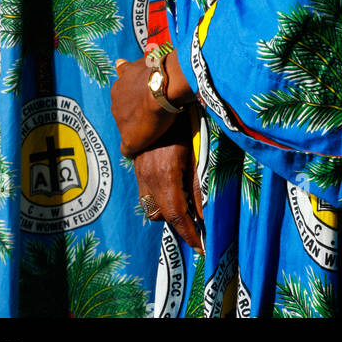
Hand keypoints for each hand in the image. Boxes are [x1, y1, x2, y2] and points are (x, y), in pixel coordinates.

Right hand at [111, 57, 175, 157]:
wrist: (163, 89)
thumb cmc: (151, 117)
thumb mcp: (135, 141)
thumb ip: (127, 147)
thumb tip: (126, 150)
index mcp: (115, 108)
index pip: (124, 117)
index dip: (137, 119)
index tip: (150, 120)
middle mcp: (116, 91)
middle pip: (126, 98)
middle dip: (136, 102)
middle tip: (153, 106)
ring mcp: (127, 75)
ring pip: (128, 81)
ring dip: (137, 85)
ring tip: (152, 88)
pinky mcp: (139, 63)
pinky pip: (135, 63)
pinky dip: (138, 66)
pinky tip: (146, 68)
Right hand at [135, 113, 204, 252]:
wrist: (157, 93)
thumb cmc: (184, 121)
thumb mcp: (196, 152)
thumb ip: (198, 185)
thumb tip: (205, 215)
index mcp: (165, 175)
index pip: (177, 216)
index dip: (189, 234)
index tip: (200, 248)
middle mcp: (148, 176)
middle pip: (160, 214)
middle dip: (177, 221)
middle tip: (195, 223)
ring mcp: (139, 168)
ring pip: (149, 203)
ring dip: (165, 207)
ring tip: (184, 202)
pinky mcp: (136, 161)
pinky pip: (144, 189)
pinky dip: (157, 193)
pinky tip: (171, 183)